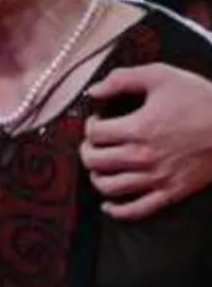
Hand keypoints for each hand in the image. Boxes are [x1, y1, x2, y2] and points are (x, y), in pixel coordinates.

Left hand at [81, 63, 211, 218]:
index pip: (94, 134)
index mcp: (139, 128)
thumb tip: (93, 91)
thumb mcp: (160, 75)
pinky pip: (138, 210)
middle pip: (95, 160)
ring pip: (110, 187)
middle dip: (86, 150)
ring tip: (98, 167)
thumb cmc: (200, 99)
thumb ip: (121, 79)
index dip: (89, 125)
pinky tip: (108, 205)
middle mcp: (144, 156)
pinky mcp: (172, 192)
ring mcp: (158, 177)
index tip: (97, 120)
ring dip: (96, 176)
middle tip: (92, 143)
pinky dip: (118, 211)